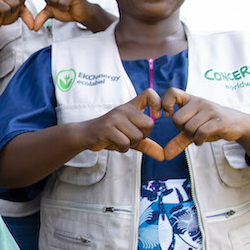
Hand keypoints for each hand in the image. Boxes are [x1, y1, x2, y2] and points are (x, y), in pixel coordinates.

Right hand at [0, 0, 37, 30]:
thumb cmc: (6, 11)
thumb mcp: (20, 11)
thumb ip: (28, 14)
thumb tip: (33, 26)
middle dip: (20, 4)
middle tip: (12, 7)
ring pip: (15, 3)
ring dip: (13, 10)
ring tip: (7, 10)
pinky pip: (7, 9)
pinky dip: (7, 14)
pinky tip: (2, 12)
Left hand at [26, 0, 101, 31]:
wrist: (80, 13)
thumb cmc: (65, 9)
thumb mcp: (50, 12)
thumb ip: (40, 16)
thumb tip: (34, 28)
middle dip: (49, 2)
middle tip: (58, 2)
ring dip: (57, 6)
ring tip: (64, 4)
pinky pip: (62, 3)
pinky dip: (63, 8)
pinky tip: (68, 6)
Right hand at [78, 88, 193, 161]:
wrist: (85, 135)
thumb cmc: (110, 134)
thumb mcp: (130, 137)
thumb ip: (147, 144)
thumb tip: (163, 156)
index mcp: (130, 107)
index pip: (149, 94)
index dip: (158, 103)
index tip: (158, 115)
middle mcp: (124, 110)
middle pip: (149, 124)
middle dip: (143, 135)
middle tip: (130, 137)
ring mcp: (115, 118)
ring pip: (137, 136)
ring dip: (131, 144)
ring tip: (120, 140)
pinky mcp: (107, 128)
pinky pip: (125, 143)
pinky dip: (122, 148)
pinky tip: (115, 145)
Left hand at [159, 87, 249, 148]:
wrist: (239, 123)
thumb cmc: (212, 124)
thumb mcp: (194, 129)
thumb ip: (178, 140)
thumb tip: (166, 155)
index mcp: (190, 100)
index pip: (172, 92)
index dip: (165, 104)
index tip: (167, 114)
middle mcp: (199, 102)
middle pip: (176, 119)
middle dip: (181, 129)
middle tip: (191, 131)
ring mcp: (209, 110)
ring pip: (188, 127)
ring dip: (191, 137)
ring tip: (198, 136)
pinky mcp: (218, 121)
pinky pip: (201, 133)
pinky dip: (198, 140)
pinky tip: (201, 141)